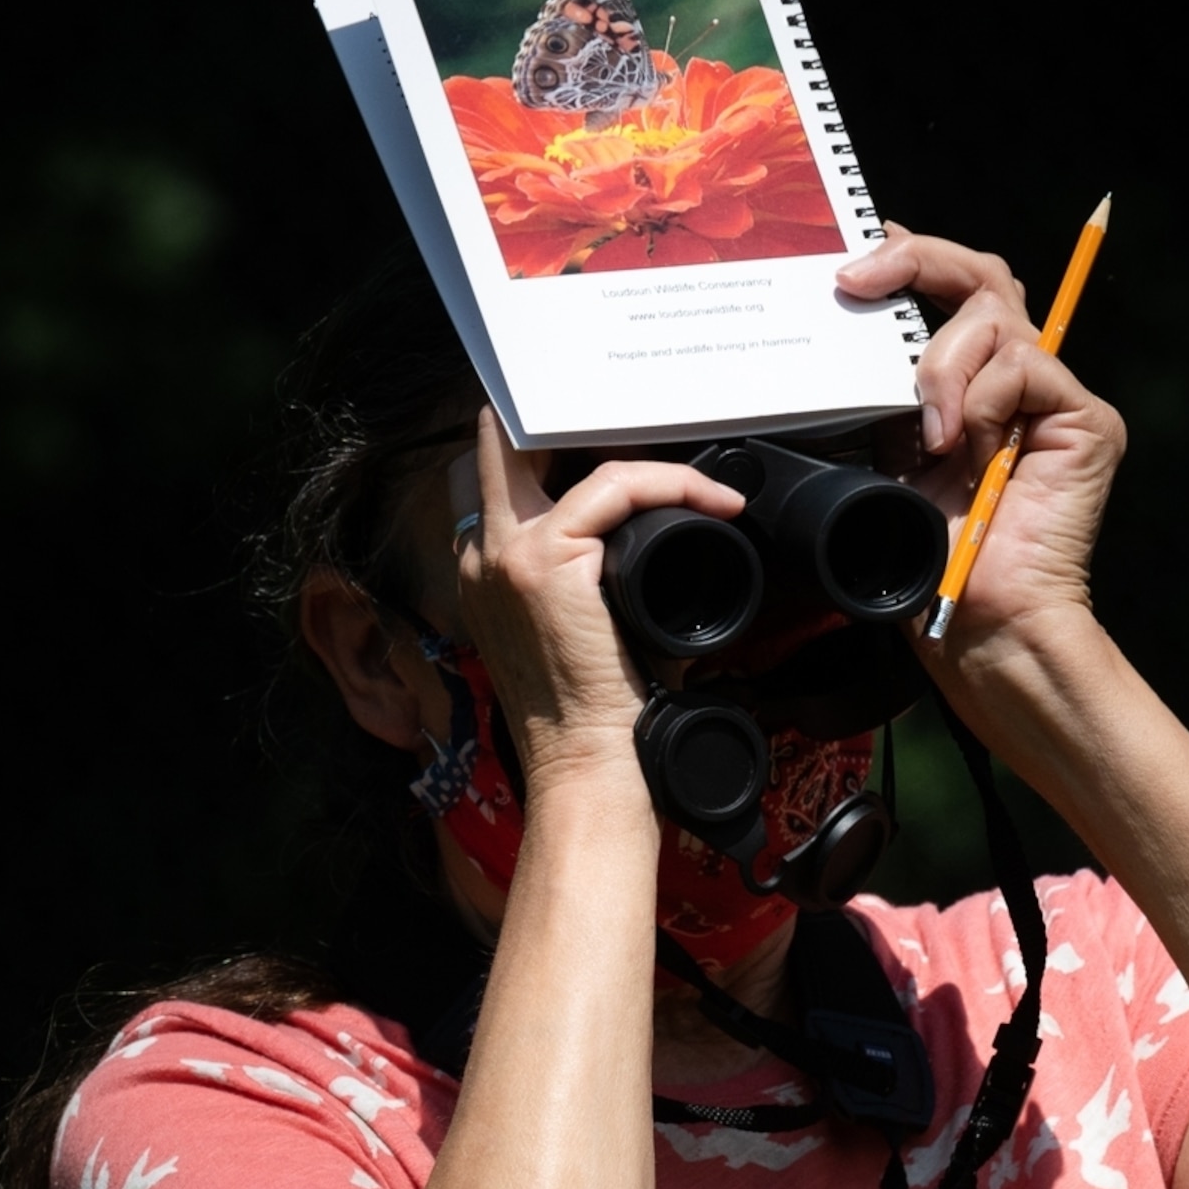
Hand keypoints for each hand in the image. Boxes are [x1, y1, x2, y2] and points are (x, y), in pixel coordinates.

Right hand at [453, 406, 744, 791]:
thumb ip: (598, 572)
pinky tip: (709, 500)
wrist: (585, 763)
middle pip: (506, 441)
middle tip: (648, 431)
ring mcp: (503, 554)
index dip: (559, 447)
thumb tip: (670, 529)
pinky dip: (667, 484)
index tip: (630, 458)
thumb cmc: (600, 710)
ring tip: (694, 476)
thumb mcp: (589, 626)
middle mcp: (480, 555)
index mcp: (483, 570)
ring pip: (560, 448)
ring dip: (634, 451)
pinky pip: (612, 486)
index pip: (504, 474)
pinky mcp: (541, 560)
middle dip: (574, 424)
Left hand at [836, 226, 1126, 648]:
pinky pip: (1023, 365)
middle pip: (983, 276)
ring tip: (929, 439)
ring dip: (941, 371)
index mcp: (972, 384)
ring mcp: (1054, 397)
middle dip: (916, 262)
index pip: (953, 291)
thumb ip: (883, 388)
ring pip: (992, 318)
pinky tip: (967, 451)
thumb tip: (848, 314)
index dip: (911, 257)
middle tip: (858, 280)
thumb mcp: (884, 453)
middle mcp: (1018, 380)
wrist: (977, 620)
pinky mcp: (1085, 418)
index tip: (855, 255)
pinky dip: (980, 402)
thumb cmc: (928, 555)